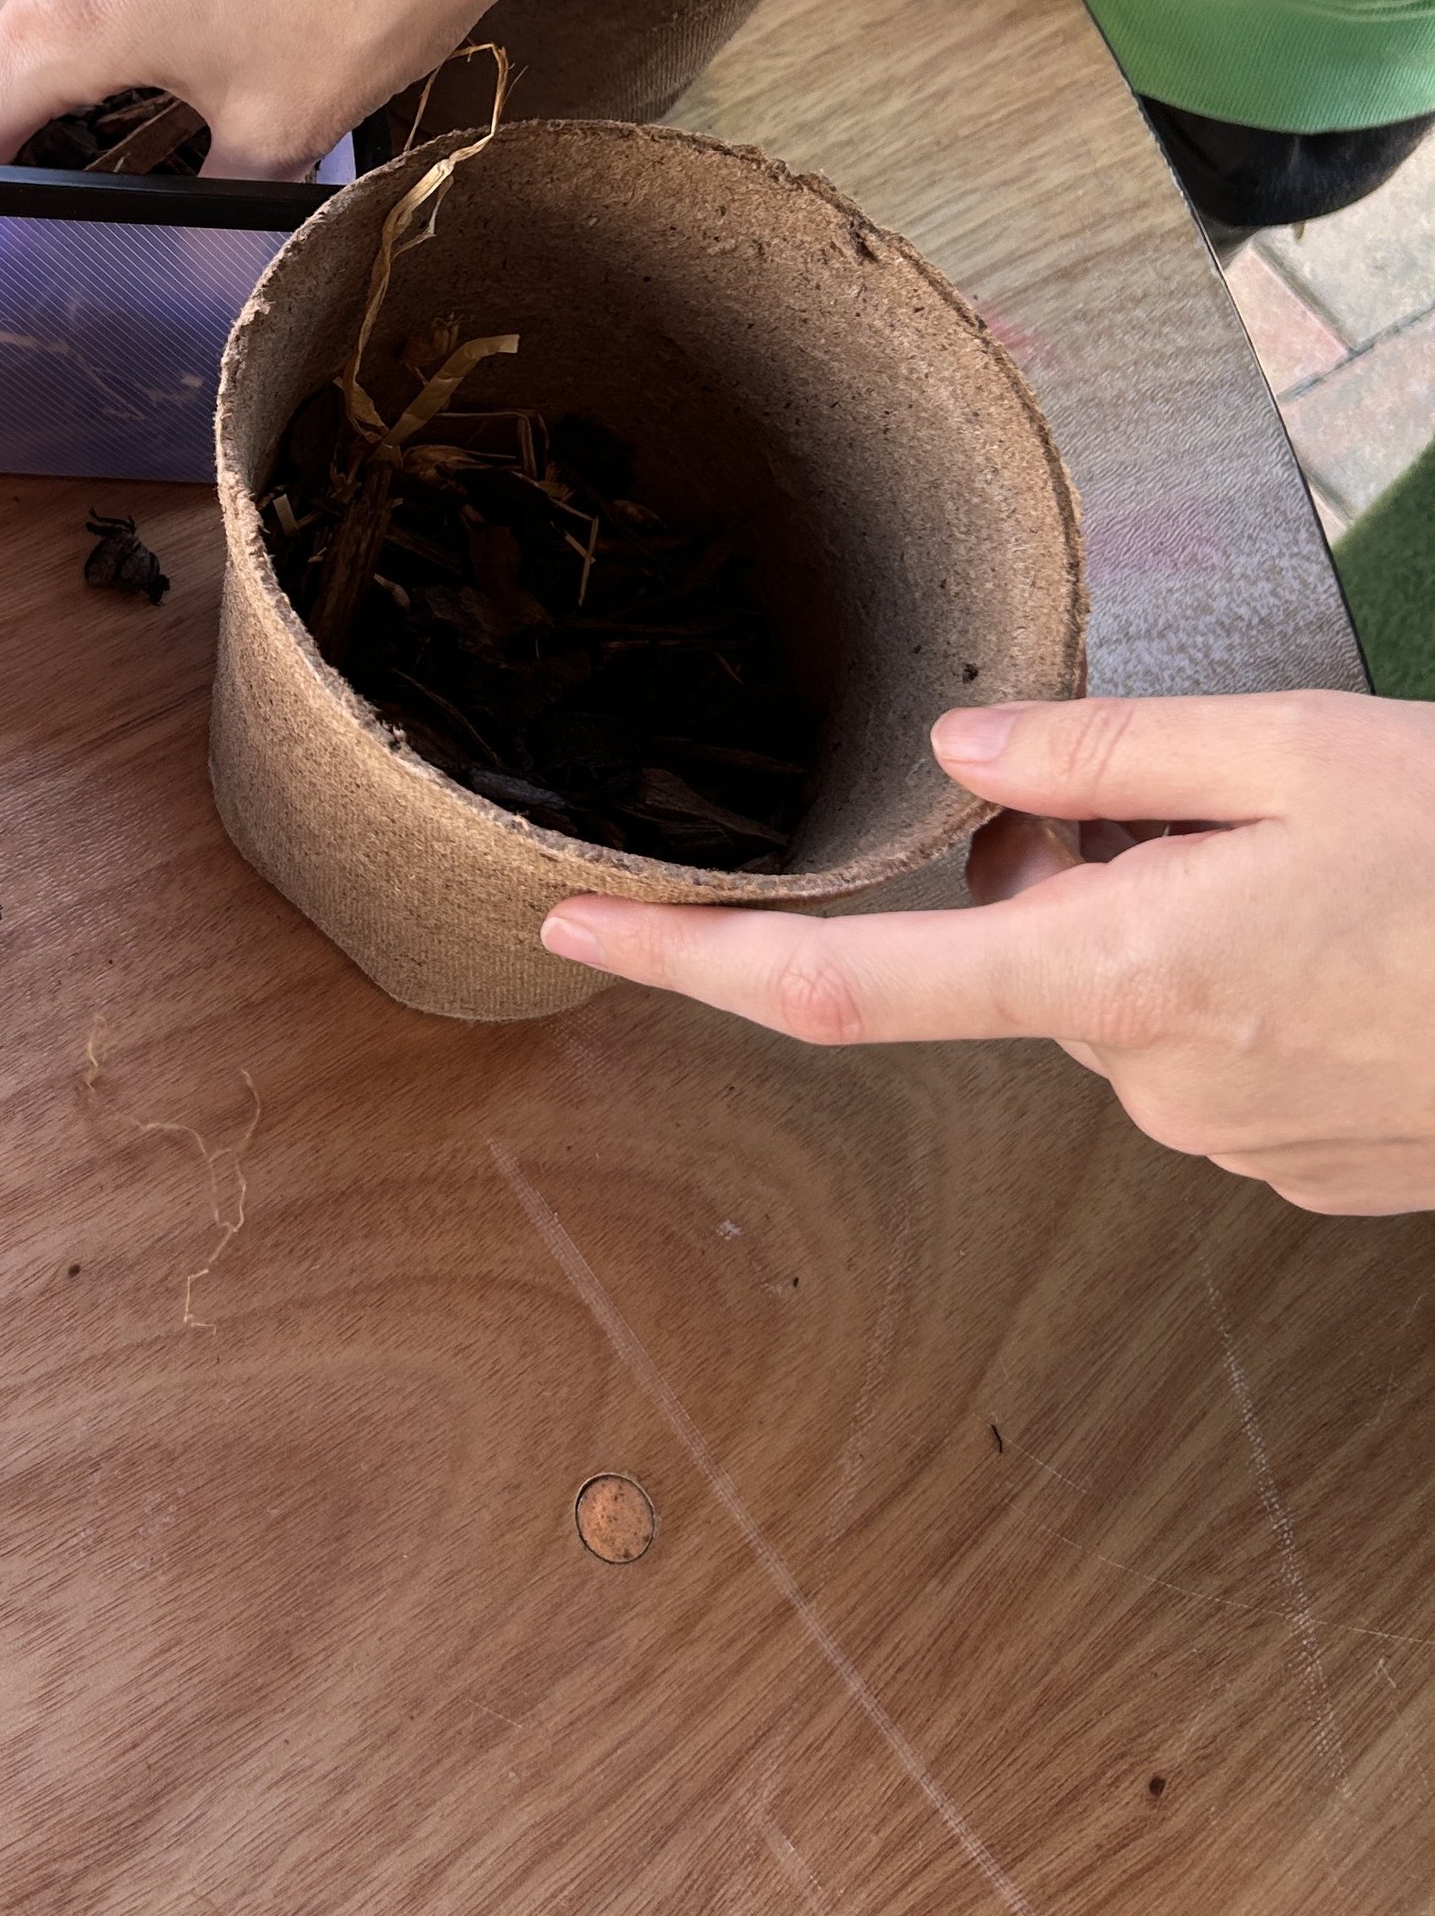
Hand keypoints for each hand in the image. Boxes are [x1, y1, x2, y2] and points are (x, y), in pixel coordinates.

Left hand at [543, 691, 1434, 1216]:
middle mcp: (1148, 1079)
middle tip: (1209, 800)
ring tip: (1312, 871)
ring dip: (1164, 918)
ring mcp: (1221, 1139)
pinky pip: (1199, 1047)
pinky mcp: (1288, 1166)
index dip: (692, 962)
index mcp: (1120, 974)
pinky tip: (1342, 941)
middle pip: (1020, 955)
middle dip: (1065, 870)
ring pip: (1115, 995)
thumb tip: (950, 768)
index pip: (849, 986)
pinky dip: (1233, 978)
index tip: (573, 932)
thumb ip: (1097, 760)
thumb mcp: (1288, 749)